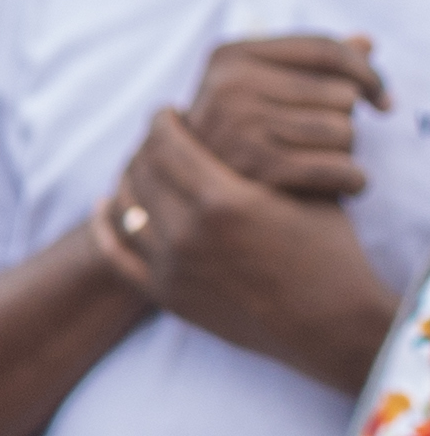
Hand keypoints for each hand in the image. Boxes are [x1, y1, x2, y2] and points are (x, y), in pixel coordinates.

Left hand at [89, 107, 399, 392]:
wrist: (329, 323)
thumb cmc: (328, 249)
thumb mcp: (302, 190)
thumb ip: (262, 154)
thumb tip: (228, 116)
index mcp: (220, 200)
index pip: (167, 144)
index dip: (163, 122)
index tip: (168, 112)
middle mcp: (185, 233)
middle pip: (141, 171)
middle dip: (146, 147)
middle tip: (155, 136)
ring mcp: (170, 267)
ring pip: (125, 208)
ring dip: (129, 180)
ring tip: (141, 164)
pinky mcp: (165, 294)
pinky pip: (117, 253)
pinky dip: (107, 225)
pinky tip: (106, 205)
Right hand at [184, 31, 384, 200]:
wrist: (193, 195)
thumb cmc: (243, 137)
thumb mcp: (266, 90)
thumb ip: (316, 63)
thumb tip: (366, 42)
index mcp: (230, 56)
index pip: (325, 50)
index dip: (367, 73)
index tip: (382, 100)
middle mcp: (227, 85)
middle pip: (340, 93)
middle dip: (345, 118)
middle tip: (330, 140)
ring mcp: (236, 126)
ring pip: (343, 130)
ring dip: (347, 150)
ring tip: (326, 161)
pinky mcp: (252, 168)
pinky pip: (336, 167)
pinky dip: (352, 178)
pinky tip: (348, 183)